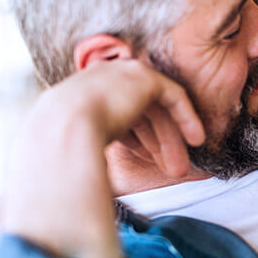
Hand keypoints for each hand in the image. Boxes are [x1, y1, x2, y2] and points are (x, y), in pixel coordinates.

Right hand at [2, 60, 204, 257]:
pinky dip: (186, 118)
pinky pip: (173, 96)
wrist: (61, 129)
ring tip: (181, 169)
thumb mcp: (77, 147)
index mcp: (80, 94)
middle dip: (158, 143)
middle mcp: (101, 79)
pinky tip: (196, 140)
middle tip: (171, 170)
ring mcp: (122, 74)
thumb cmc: (61, 151)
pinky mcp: (144, 77)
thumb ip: (90, 148)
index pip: (116, 115)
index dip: (136, 139)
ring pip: (157, 109)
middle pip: (140, 113)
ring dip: (171, 139)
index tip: (147, 161)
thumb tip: (91, 182)